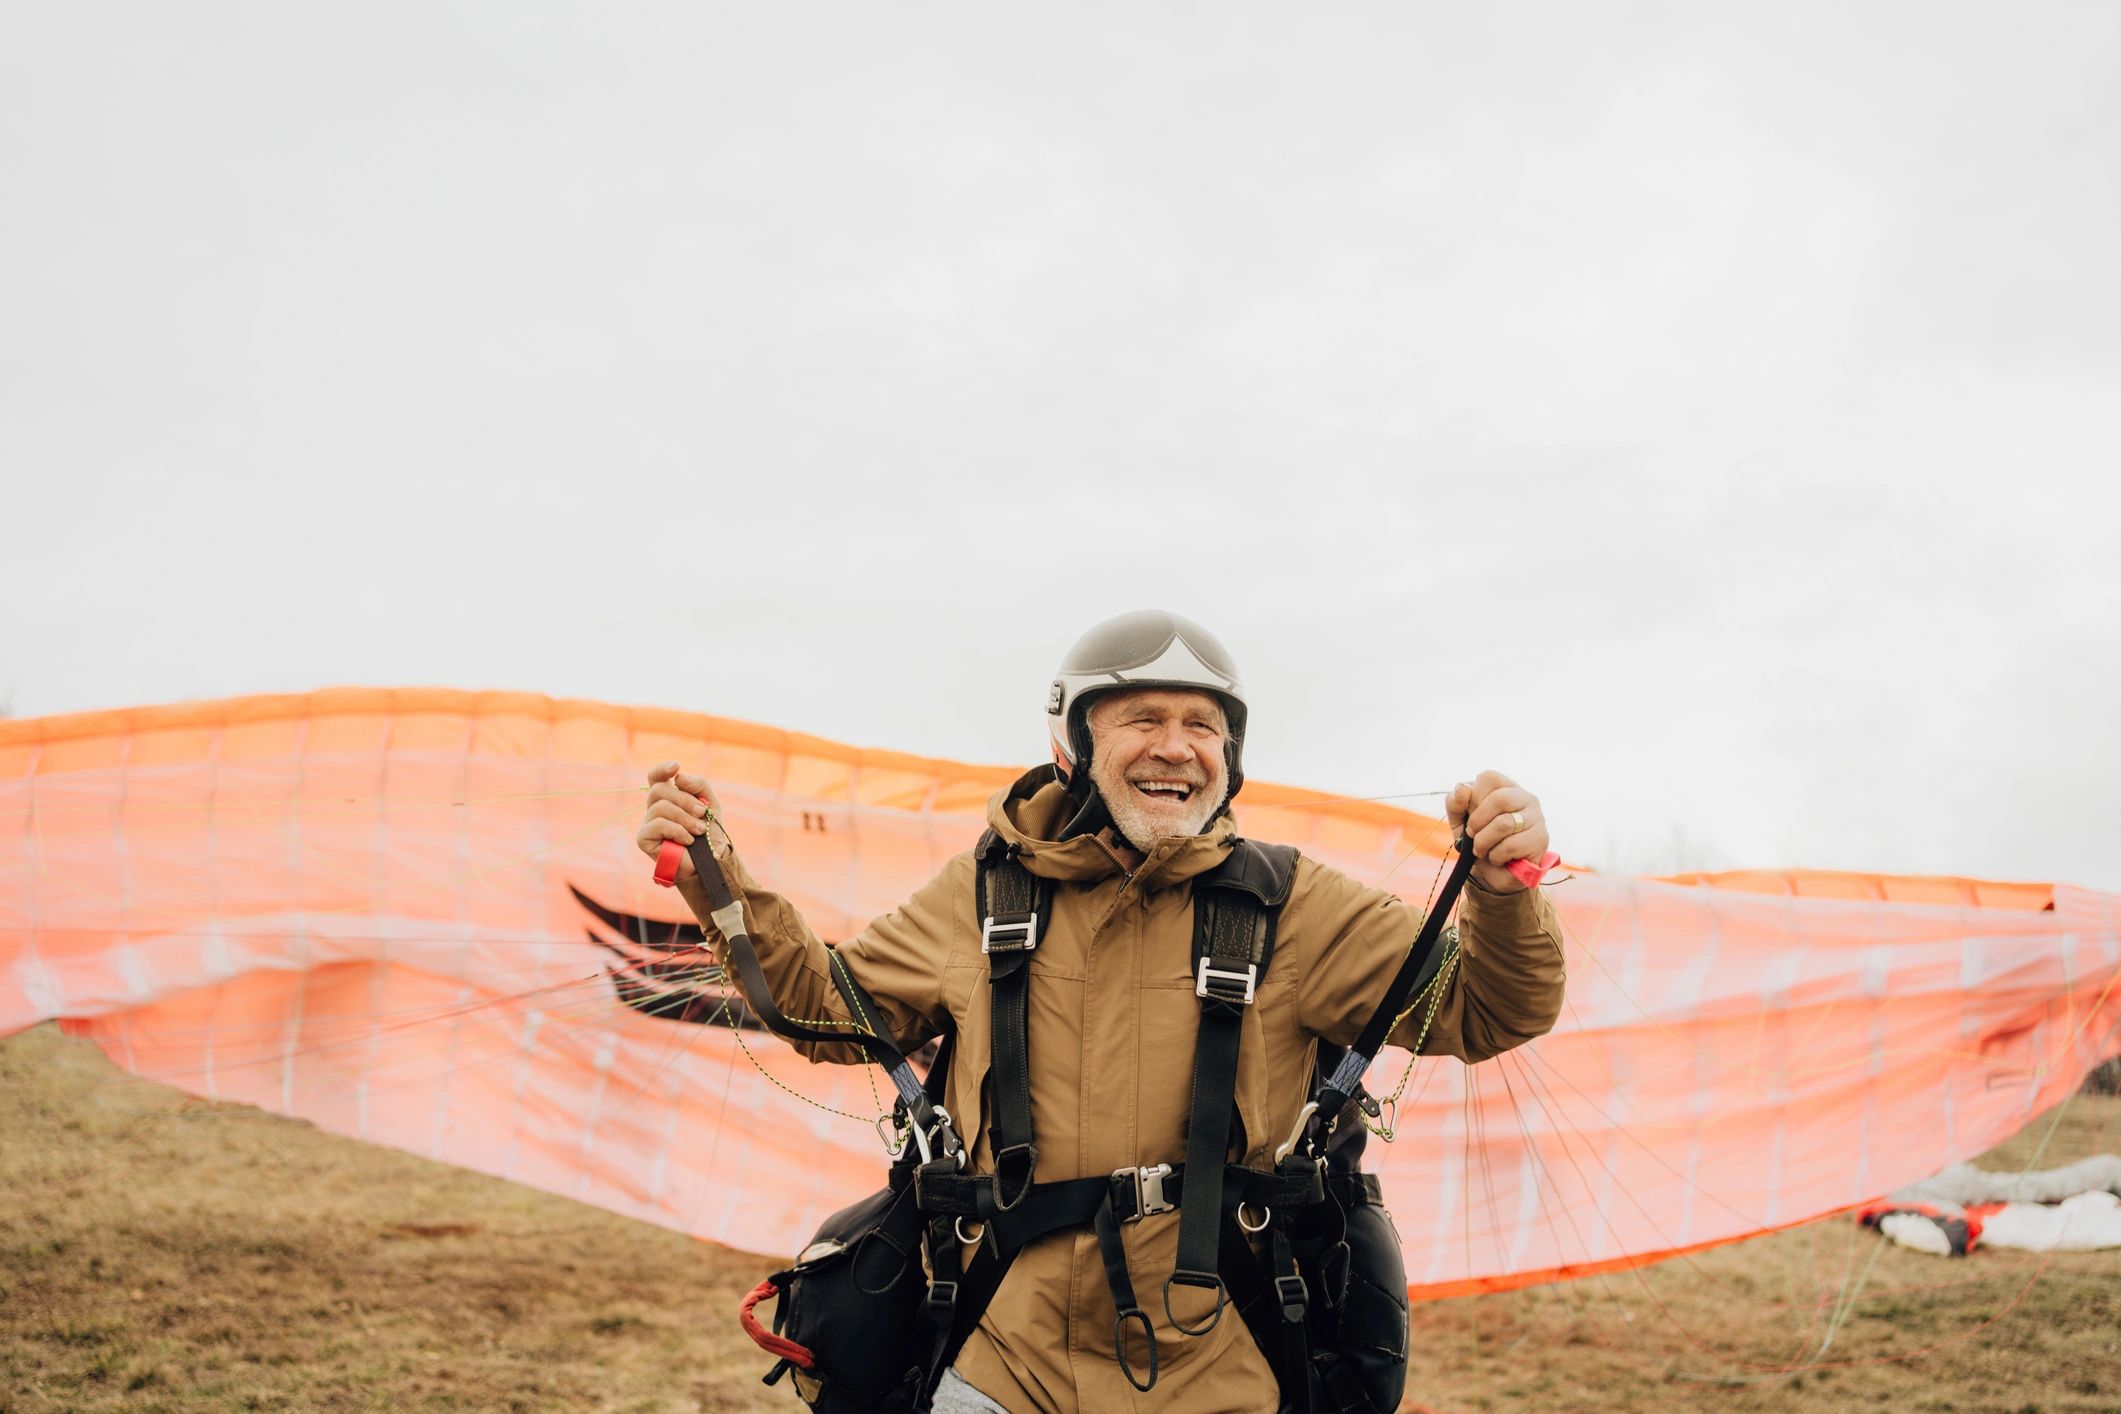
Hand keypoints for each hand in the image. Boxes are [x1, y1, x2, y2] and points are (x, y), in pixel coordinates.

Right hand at [637, 762, 728, 884]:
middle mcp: (655, 808)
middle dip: (685, 800)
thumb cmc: (709, 834)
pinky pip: (657, 823)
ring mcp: (647, 823)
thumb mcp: (710, 804)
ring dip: (685, 818)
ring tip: (699, 831)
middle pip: (659, 789)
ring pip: (660, 807)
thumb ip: (699, 785)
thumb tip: (678, 778)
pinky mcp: (643, 838)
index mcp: (669, 798)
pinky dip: (677, 830)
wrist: (710, 861)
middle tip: (702, 813)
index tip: (676, 767)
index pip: (656, 778)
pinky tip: (688, 840)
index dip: (662, 769)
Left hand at [1445, 771, 1548, 893]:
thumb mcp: (1460, 820)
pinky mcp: (1540, 840)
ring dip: (1484, 842)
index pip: (1489, 778)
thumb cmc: (1480, 839)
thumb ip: (1456, 802)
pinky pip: (1511, 846)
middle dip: (1478, 821)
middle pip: (1499, 799)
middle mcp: (1526, 798)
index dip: (1473, 798)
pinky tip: (1498, 858)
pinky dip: (1496, 856)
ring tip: (1482, 850)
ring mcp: (1537, 818)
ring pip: (1504, 824)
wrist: (1495, 872)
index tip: (1469, 815)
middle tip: (1472, 835)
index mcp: (1506, 787)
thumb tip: (1462, 788)